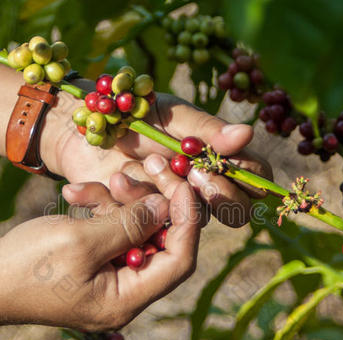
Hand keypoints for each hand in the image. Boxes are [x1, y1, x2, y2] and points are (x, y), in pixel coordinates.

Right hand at [0, 174, 201, 331]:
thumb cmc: (24, 268)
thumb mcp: (81, 241)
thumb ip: (130, 224)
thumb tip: (167, 207)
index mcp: (126, 300)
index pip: (179, 260)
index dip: (186, 219)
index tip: (180, 183)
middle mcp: (124, 294)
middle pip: (159, 241)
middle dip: (146, 202)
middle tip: (132, 170)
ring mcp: (108, 279)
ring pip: (133, 231)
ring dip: (114, 202)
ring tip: (81, 188)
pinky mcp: (93, 264)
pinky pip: (110, 232)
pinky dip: (97, 210)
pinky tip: (72, 194)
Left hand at [42, 85, 272, 227]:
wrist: (87, 127)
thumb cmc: (136, 113)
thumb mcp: (171, 115)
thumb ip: (205, 129)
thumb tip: (247, 133)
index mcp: (218, 161)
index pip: (255, 181)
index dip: (243, 182)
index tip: (207, 169)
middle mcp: (202, 190)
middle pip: (233, 212)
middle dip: (203, 195)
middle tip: (174, 171)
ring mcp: (174, 208)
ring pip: (182, 219)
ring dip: (147, 194)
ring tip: (119, 172)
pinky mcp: (142, 221)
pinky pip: (138, 224)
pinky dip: (111, 201)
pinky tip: (94, 186)